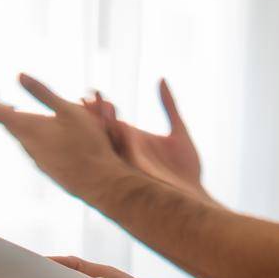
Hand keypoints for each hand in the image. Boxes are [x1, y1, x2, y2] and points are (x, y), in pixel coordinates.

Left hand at [0, 73, 125, 201]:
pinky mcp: (48, 168)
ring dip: (15, 122)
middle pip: (7, 124)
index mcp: (28, 127)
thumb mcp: (68, 110)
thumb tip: (19, 75)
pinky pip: (33, 147)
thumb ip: (42, 93)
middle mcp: (27, 145)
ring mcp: (37, 159)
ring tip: (13, 111)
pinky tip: (40, 133)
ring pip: (21, 137)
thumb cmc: (87, 144)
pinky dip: (30, 135)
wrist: (100, 183)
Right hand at [82, 79, 212, 201]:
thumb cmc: (186, 170)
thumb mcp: (179, 132)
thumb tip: (162, 79)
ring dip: (99, 126)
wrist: (194, 198)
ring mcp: (128, 161)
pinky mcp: (134, 171)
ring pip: (107, 141)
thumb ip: (170, 106)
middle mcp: (127, 150)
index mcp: (134, 139)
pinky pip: (116, 156)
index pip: (112, 119)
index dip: (100, 107)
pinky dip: (112, 142)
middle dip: (92, 115)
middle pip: (103, 129)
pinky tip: (110, 128)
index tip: (92, 90)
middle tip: (83, 98)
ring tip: (93, 108)